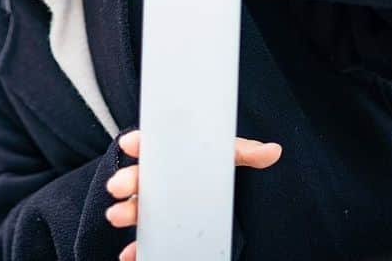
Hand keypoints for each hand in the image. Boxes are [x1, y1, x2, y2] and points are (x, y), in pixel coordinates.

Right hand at [104, 129, 282, 260]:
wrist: (211, 188)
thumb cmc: (214, 165)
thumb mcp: (229, 156)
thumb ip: (246, 152)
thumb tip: (274, 151)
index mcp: (171, 154)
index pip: (152, 144)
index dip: (139, 142)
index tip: (130, 143)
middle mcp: (158, 177)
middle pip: (140, 176)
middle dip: (127, 180)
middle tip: (117, 186)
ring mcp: (155, 202)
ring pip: (137, 205)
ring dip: (126, 211)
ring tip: (118, 216)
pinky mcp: (158, 225)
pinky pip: (144, 235)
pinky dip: (137, 246)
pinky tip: (132, 253)